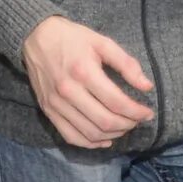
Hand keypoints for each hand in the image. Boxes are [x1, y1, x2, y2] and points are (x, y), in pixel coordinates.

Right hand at [22, 17, 155, 148]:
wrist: (35, 37)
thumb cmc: (71, 38)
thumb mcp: (102, 42)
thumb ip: (126, 64)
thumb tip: (147, 87)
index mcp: (84, 72)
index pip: (117, 102)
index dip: (136, 112)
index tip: (147, 113)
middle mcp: (69, 92)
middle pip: (105, 121)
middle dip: (128, 125)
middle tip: (137, 120)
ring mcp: (56, 104)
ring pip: (90, 133)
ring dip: (113, 135)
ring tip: (124, 127)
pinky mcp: (48, 111)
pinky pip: (71, 136)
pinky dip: (90, 143)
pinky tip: (105, 140)